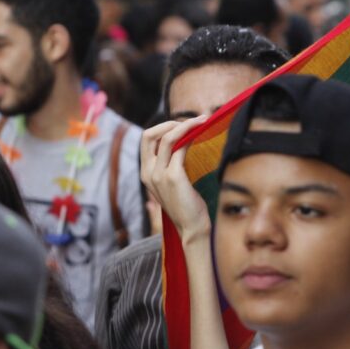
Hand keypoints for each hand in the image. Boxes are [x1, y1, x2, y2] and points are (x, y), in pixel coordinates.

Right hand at [140, 116, 210, 243]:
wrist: (192, 228)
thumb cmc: (187, 205)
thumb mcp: (173, 184)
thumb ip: (171, 166)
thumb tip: (182, 144)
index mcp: (146, 173)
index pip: (146, 139)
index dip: (163, 127)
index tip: (182, 125)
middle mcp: (148, 172)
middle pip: (149, 134)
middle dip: (170, 122)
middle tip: (191, 121)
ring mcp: (159, 175)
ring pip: (168, 137)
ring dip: (187, 124)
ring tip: (203, 120)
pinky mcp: (173, 177)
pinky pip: (181, 147)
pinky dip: (192, 135)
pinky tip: (202, 133)